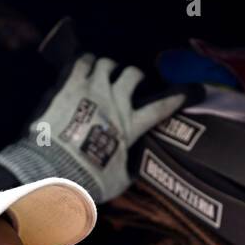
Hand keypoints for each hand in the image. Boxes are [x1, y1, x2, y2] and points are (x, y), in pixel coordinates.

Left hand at [0, 54, 184, 204]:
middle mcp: (116, 102)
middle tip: (130, 79)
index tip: (187, 92)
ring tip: (104, 70)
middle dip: (134, 75)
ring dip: (108, 66)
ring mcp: (93, 90)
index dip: (176, 98)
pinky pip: (83, 62)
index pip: (160, 107)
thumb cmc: (89, 179)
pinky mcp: (71, 85)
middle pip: (132, 75)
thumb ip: (129, 172)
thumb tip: (135, 173)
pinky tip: (84, 64)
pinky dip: (86, 61)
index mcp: (130, 125)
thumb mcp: (117, 182)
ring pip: (107, 64)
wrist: (57, 169)